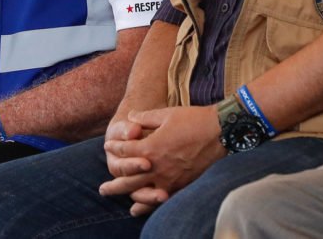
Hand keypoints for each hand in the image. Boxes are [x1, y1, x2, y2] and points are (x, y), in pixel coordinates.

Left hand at [99, 106, 223, 214]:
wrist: (220, 131)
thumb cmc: (192, 120)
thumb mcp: (165, 113)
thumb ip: (144, 117)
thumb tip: (131, 117)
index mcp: (151, 147)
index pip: (125, 151)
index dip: (115, 148)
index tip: (108, 146)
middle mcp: (157, 166)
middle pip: (129, 179)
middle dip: (114, 185)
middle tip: (102, 191)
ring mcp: (170, 178)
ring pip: (144, 193)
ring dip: (132, 199)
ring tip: (124, 207)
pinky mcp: (182, 184)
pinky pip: (163, 198)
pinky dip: (153, 205)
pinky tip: (150, 209)